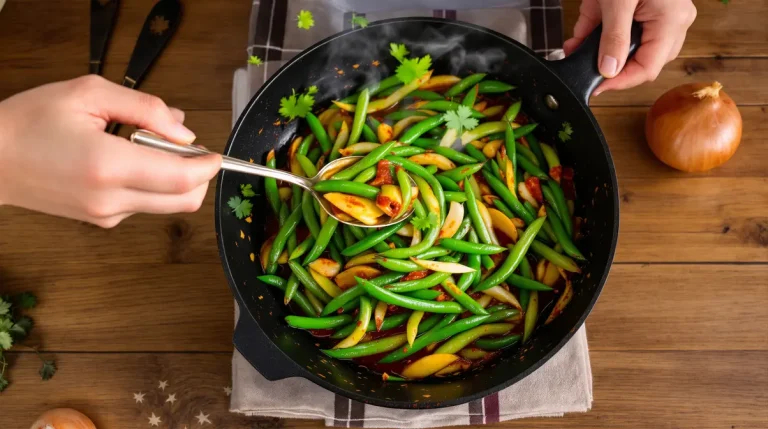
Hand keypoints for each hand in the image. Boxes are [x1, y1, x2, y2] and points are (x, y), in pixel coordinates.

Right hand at [0, 75, 221, 227]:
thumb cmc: (32, 121)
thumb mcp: (90, 94)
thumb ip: (146, 109)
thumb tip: (186, 132)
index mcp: (109, 166)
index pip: (182, 178)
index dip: (208, 166)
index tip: (216, 153)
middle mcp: (111, 199)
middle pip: (184, 201)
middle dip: (197, 175)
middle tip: (180, 145)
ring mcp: (106, 215)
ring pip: (166, 204)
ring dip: (173, 178)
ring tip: (142, 146)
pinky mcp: (102, 221)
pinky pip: (144, 205)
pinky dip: (151, 184)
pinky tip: (124, 161)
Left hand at [563, 0, 696, 94]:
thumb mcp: (618, 1)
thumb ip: (613, 36)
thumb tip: (609, 70)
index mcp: (671, 20)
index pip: (648, 67)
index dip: (620, 82)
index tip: (596, 88)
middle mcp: (668, 20)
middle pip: (640, 60)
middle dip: (609, 67)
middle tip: (585, 73)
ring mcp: (652, 13)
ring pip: (625, 46)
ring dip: (598, 52)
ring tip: (575, 53)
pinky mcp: (633, 6)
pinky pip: (615, 29)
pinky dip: (594, 36)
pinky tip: (575, 41)